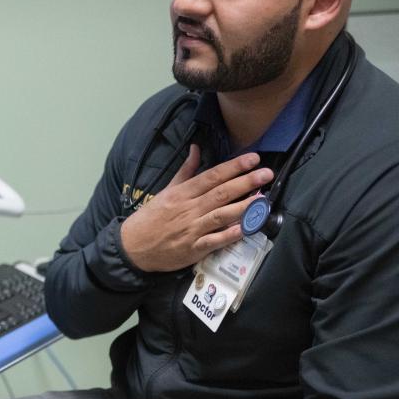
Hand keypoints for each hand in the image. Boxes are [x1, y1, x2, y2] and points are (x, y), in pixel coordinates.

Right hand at [119, 145, 273, 272]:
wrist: (133, 247)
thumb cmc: (150, 218)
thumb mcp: (166, 191)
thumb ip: (185, 172)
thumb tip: (196, 149)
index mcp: (182, 193)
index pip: (212, 176)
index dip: (233, 167)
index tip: (253, 158)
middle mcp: (189, 209)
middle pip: (221, 193)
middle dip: (245, 182)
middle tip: (266, 174)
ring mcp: (192, 229)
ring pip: (221, 215)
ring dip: (244, 207)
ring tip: (263, 199)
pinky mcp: (194, 249)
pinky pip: (215, 241)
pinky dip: (230, 235)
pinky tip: (246, 228)